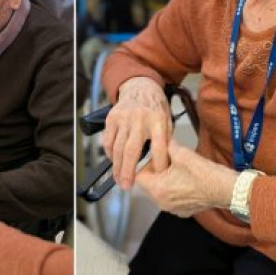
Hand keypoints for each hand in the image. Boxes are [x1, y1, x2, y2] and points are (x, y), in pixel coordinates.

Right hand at [103, 76, 170, 190]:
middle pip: (132, 150)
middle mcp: (140, 119)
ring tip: (118, 179)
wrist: (140, 88)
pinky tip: (113, 162)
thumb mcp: (167, 120)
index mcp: (158, 120)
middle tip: (126, 186)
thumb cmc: (155, 108)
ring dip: (116, 166)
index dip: (159, 164)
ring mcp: (124, 118)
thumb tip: (162, 165)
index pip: (159, 147)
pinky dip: (109, 153)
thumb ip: (165, 140)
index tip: (157, 176)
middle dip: (128, 171)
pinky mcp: (112, 118)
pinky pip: (108, 140)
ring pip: (117, 148)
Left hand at [135, 140, 236, 216]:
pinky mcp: (183, 211)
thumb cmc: (206, 175)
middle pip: (149, 185)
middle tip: (171, 162)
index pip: (139, 176)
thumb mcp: (182, 153)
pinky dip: (176, 190)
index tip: (158, 158)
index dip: (147, 164)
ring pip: (161, 192)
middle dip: (157, 172)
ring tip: (180, 171)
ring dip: (166, 181)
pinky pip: (172, 199)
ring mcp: (173, 209)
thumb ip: (167, 145)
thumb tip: (162, 138)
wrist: (226, 189)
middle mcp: (162, 203)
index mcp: (158, 189)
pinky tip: (188, 181)